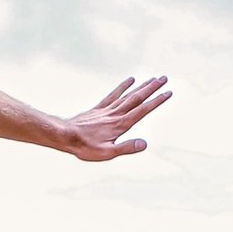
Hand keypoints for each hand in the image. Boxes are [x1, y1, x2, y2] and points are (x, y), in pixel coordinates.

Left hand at [53, 72, 172, 161]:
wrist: (64, 136)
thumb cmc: (85, 147)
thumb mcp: (107, 153)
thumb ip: (126, 148)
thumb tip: (144, 144)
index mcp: (120, 124)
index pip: (142, 110)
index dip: (156, 101)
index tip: (168, 92)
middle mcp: (115, 114)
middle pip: (137, 98)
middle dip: (152, 88)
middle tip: (164, 78)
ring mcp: (107, 110)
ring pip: (128, 95)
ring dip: (142, 86)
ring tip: (153, 78)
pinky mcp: (99, 109)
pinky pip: (114, 94)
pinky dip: (123, 86)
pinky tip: (131, 80)